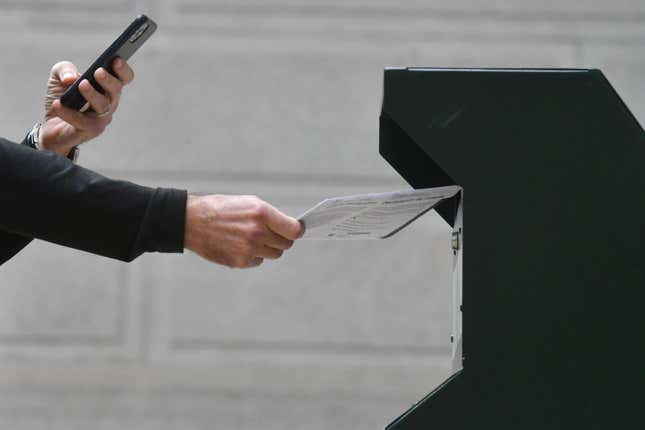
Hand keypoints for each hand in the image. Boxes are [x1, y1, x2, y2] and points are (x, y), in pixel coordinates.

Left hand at [39, 58, 134, 155]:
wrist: (51, 127)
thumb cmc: (62, 99)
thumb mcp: (58, 77)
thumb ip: (64, 70)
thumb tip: (71, 79)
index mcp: (107, 87)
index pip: (124, 78)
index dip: (123, 69)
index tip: (115, 60)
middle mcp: (109, 103)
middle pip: (116, 91)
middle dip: (109, 81)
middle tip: (98, 71)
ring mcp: (102, 118)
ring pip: (103, 106)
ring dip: (93, 94)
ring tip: (82, 85)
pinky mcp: (90, 131)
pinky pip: (83, 121)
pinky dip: (69, 113)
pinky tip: (58, 104)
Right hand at [184, 194, 303, 267]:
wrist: (192, 221)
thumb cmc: (221, 209)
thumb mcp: (248, 202)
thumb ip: (269, 215)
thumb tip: (289, 227)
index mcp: (262, 213)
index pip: (294, 230)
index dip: (296, 231)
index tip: (295, 231)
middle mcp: (258, 232)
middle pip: (286, 244)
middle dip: (281, 239)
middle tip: (270, 233)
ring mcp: (249, 249)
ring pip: (274, 254)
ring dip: (268, 248)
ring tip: (252, 238)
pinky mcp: (240, 261)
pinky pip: (258, 261)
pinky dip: (254, 255)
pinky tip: (240, 245)